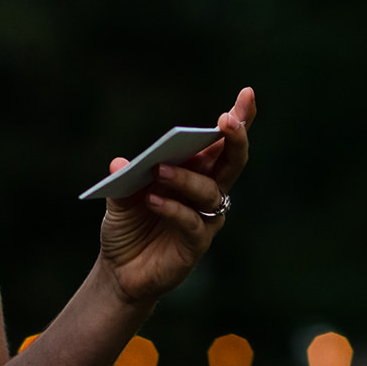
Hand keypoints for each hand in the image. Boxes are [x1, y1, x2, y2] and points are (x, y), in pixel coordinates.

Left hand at [97, 87, 255, 307]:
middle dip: (235, 138)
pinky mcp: (196, 244)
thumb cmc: (128, 227)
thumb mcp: (120, 198)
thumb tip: (121, 164)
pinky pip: (193, 222)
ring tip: (160, 171)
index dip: (239, 119)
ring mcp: (205, 218)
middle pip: (232, 161)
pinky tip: (154, 200)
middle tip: (227, 121)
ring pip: (210, 191)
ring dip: (186, 178)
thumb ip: (124, 179)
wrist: (119, 271)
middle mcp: (207, 191)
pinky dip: (174, 209)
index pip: (221, 142)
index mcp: (195, 171)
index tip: (247, 94)